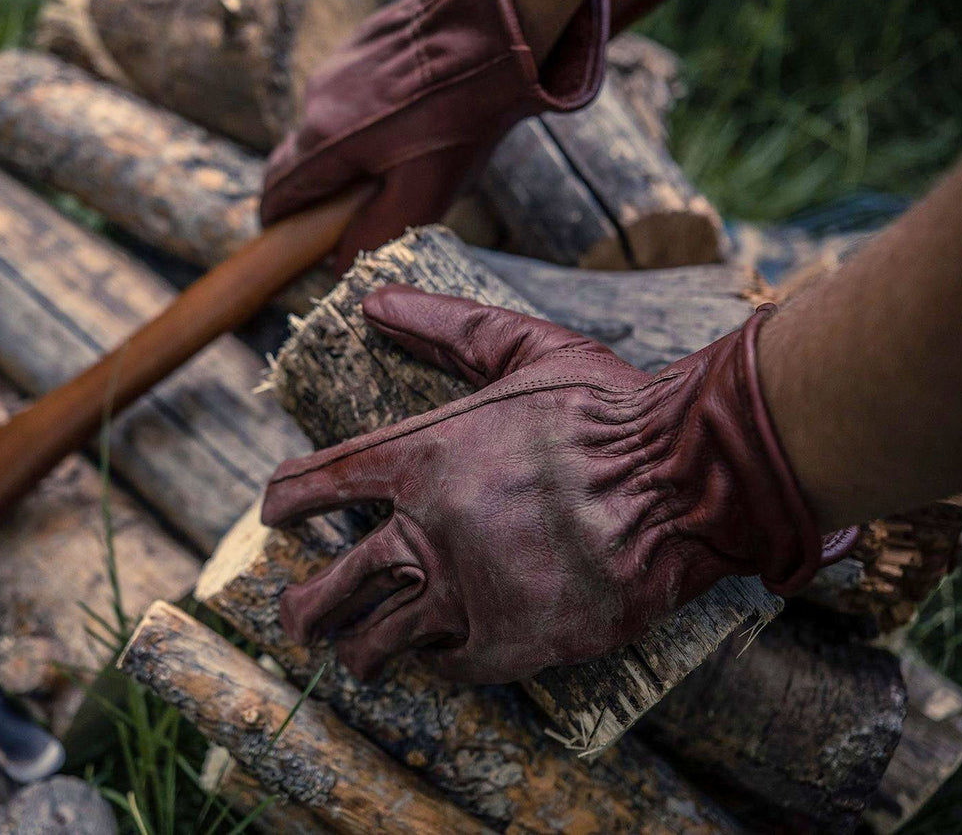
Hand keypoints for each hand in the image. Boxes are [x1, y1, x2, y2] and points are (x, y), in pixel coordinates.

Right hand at [260, 0, 606, 273]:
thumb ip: (374, 235)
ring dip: (348, 146)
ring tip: (397, 155)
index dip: (279, 221)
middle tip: (346, 206)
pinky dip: (368, 110)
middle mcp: (317, 101)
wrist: (491, 26)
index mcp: (324, 143)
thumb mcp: (423, 195)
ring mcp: (337, 66)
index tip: (287, 237)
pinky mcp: (360, 42)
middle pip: (298, 156)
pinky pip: (351, 89)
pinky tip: (410, 113)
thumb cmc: (460, 116)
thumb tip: (340, 267)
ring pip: (327, 121)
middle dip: (314, 187)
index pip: (277, 192)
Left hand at [262, 285, 854, 683]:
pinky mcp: (512, 641)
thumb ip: (445, 325)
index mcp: (419, 457)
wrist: (684, 476)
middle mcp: (427, 531)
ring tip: (353, 655)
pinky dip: (434, 660)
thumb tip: (374, 298)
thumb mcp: (523, 346)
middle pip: (331, 588)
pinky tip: (435, 654)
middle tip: (293, 618)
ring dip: (357, 650)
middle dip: (301, 608)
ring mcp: (466, 592)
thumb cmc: (605, 408)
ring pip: (378, 641)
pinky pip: (447, 664)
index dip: (285, 501)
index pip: (317, 485)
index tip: (277, 512)